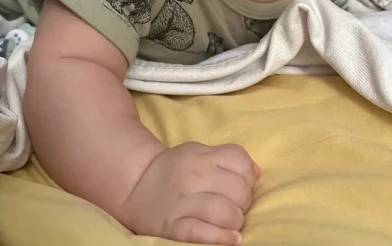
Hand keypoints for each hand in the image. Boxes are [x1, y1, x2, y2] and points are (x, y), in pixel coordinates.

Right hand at [121, 142, 260, 245]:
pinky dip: (221, 238)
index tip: (239, 187)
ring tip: (229, 224)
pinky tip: (231, 239)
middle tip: (233, 207)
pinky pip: (202, 233)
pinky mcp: (172, 227)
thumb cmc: (174, 170)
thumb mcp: (199, 153)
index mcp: (201, 156)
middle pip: (239, 191)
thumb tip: (257, 174)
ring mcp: (182, 203)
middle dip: (244, 203)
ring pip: (226, 213)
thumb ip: (228, 158)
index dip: (248, 178)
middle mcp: (192, 176)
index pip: (241, 163)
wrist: (134, 187)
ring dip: (235, 222)